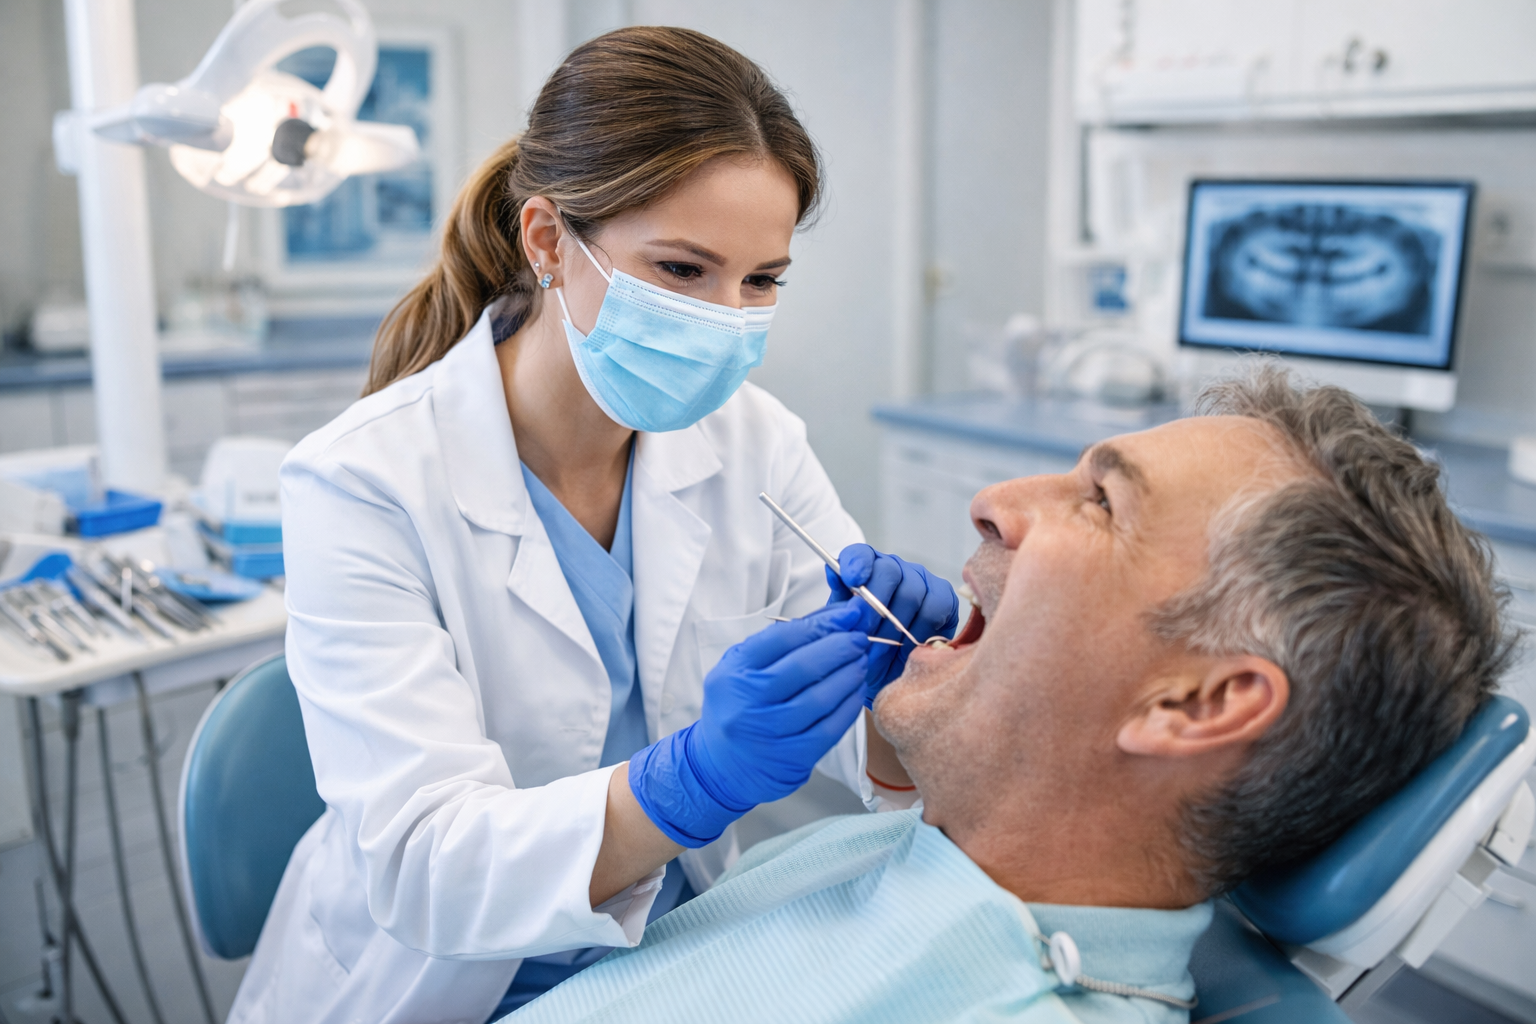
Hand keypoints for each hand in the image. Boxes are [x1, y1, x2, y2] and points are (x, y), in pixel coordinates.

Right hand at [628, 600, 869, 846]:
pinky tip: (855, 691)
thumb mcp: (740, 670)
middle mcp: (749, 703)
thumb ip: (778, 642)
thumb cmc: (736, 709)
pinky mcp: (793, 757)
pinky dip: (849, 705)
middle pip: (805, 666)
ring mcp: (772, 733)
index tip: (846, 614)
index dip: (822, 623)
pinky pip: (831, 727)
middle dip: (840, 646)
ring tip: (860, 661)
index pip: (783, 638)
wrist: (722, 768)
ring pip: (822, 697)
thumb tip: (829, 617)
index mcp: (734, 674)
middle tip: (858, 638)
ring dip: (849, 674)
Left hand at [826, 544, 958, 706]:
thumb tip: (833, 572)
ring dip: (896, 625)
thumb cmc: (859, 646)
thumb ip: (838, 602)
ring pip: (913, 592)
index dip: (856, 563)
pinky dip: (921, 630)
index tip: (851, 579)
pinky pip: (936, 608)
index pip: (860, 554)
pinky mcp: (944, 598)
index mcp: (864, 569)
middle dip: (874, 606)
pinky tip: (908, 647)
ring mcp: (922, 581)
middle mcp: (894, 569)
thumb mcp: (841, 628)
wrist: (883, 673)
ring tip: (884, 648)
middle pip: (889, 572)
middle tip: (864, 633)